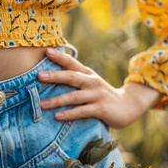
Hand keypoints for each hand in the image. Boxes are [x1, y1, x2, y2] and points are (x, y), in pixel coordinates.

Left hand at [38, 48, 162, 128]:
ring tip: (42, 104)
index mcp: (88, 74)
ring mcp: (97, 95)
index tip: (46, 51)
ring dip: (57, 100)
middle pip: (72, 77)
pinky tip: (57, 116)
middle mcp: (92, 82)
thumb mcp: (90, 84)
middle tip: (39, 76)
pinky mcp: (101, 109)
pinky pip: (82, 111)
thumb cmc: (102, 95)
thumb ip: (75, 79)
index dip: (60, 57)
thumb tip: (51, 75)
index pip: (72, 62)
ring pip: (74, 96)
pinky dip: (69, 114)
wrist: (128, 106)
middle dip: (55, 76)